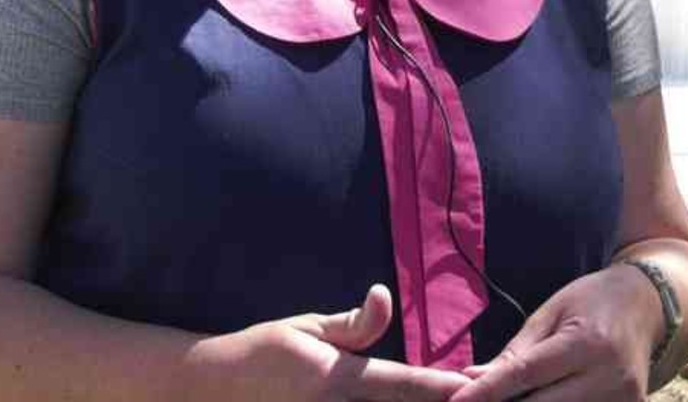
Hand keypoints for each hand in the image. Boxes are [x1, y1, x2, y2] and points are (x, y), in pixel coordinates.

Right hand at [190, 284, 471, 400]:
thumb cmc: (263, 351)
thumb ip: (355, 324)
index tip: (478, 383)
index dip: (445, 387)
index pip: (405, 383)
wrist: (209, 388)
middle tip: (477, 393)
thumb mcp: (308, 329)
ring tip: (450, 399)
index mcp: (339, 379)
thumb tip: (385, 295)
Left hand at [448, 265, 661, 401]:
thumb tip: (472, 378)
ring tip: (505, 398)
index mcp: (585, 343)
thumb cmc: (593, 300)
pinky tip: (541, 398)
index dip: (487, 392)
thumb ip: (515, 351)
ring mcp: (623, 400)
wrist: (650, 306)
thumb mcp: (551, 312)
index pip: (526, 375)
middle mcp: (608, 376)